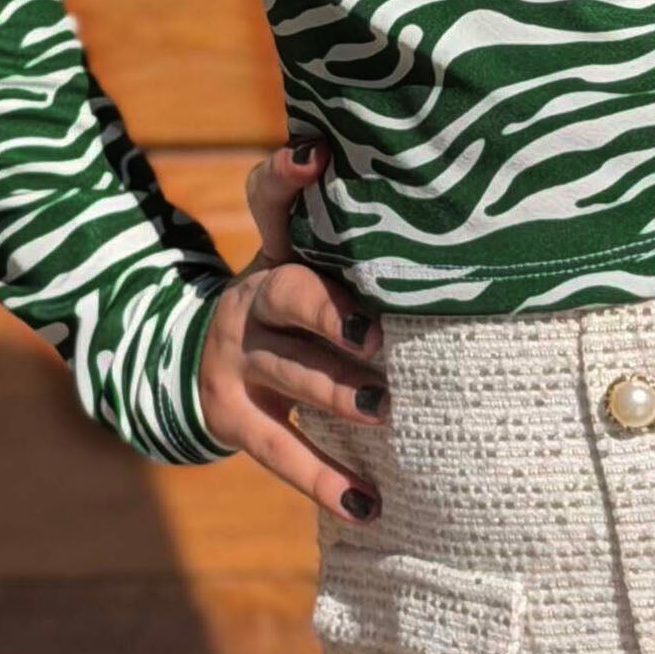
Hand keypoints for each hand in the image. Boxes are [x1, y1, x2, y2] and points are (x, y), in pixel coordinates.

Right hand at [196, 137, 388, 520]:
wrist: (199, 364)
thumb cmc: (291, 306)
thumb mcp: (303, 263)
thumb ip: (357, 245)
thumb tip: (455, 228)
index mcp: (275, 251)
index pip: (266, 198)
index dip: (285, 173)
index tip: (317, 151)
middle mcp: (251, 297)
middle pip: (287, 294)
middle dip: (331, 313)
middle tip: (377, 336)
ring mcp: (237, 358)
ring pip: (290, 372)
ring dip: (338, 393)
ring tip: (384, 408)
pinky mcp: (232, 416)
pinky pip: (279, 451)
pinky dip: (325, 480)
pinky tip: (368, 502)